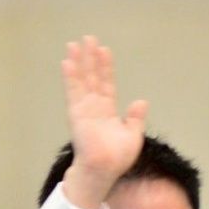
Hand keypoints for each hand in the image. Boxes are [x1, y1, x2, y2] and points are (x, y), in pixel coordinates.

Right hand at [60, 36, 149, 208]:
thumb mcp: (133, 135)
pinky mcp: (76, 113)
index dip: (105, 68)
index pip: (106, 84)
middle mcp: (94, 107)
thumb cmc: (118, 157)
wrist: (105, 169)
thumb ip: (135, 118)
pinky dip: (71, 77)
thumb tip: (141, 101)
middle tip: (88, 38)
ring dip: (78, 62)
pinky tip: (68, 62)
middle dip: (90, 58)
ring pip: (81, 80)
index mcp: (107, 111)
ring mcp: (84, 109)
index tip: (104, 51)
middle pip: (92, 77)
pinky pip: (73, 92)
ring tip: (75, 44)